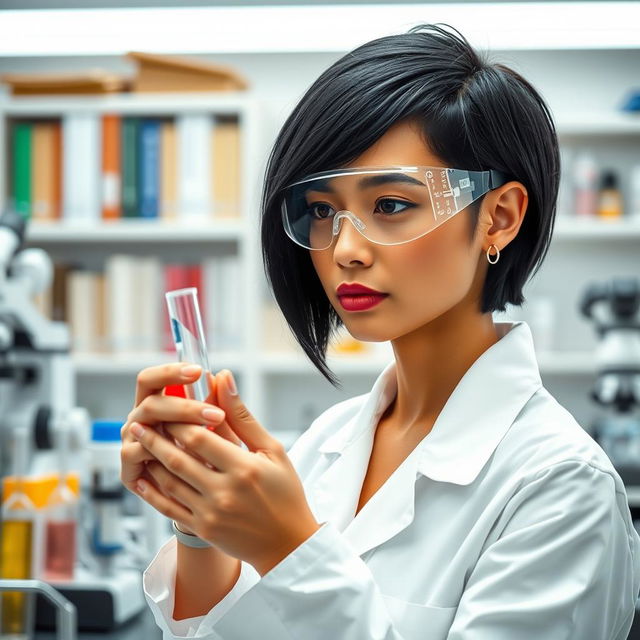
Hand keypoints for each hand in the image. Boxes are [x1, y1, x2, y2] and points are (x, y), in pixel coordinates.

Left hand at [131, 369, 321, 575]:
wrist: (288, 543)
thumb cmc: (285, 491)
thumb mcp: (272, 450)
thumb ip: (242, 417)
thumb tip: (223, 379)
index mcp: (244, 468)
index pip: (200, 437)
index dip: (178, 420)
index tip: (167, 407)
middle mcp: (224, 492)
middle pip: (179, 458)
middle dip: (155, 437)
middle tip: (139, 421)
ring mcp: (211, 513)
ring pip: (170, 482)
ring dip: (151, 460)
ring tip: (138, 442)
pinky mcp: (203, 529)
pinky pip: (170, 509)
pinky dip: (152, 492)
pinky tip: (143, 478)